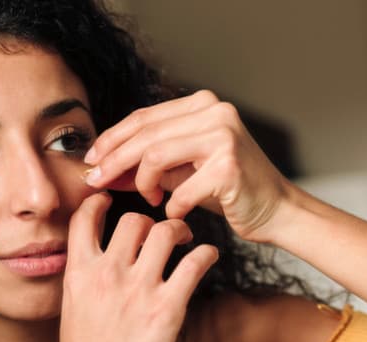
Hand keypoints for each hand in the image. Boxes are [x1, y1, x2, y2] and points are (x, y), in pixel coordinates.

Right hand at [50, 192, 218, 341]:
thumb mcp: (73, 311)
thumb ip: (86, 281)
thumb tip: (100, 261)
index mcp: (78, 274)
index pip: (84, 217)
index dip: (100, 201)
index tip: (112, 200)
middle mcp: (107, 275)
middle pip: (133, 219)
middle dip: (150, 220)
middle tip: (162, 230)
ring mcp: (138, 290)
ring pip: (164, 231)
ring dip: (180, 230)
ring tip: (186, 239)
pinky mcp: (167, 309)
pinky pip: (194, 263)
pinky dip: (206, 254)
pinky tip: (208, 256)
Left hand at [84, 90, 292, 242]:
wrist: (276, 211)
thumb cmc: (228, 190)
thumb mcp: (182, 170)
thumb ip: (146, 164)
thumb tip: (101, 169)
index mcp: (202, 104)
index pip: (143, 117)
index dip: (112, 138)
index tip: (90, 159)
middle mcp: (214, 112)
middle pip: (144, 134)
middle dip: (113, 160)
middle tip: (97, 181)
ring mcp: (223, 136)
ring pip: (155, 155)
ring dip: (143, 183)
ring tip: (150, 198)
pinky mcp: (228, 166)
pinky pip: (180, 189)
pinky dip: (172, 206)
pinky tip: (174, 212)